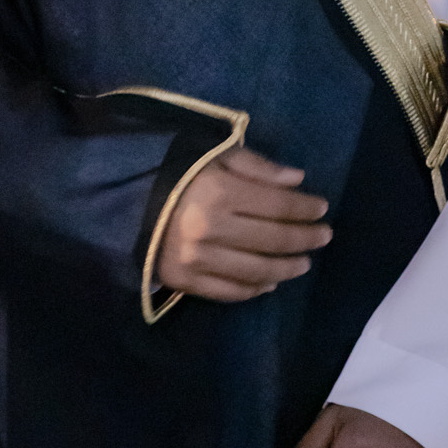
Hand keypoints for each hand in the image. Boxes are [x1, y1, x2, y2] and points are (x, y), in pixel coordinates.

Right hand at [157, 146, 331, 302]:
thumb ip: (256, 166)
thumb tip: (297, 180)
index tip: (321, 208)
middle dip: (304, 238)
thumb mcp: (213, 155)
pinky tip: (271, 282)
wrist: (124, 203)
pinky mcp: (184, 281)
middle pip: (272, 238)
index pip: (276, 204)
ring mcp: (197, 259)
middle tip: (323, 237)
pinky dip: (254, 289)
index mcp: (219, 191)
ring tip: (304, 263)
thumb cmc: (175, 173)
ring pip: (256, 270)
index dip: (304, 207)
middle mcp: (210, 228)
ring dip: (286, 268)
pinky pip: (229, 291)